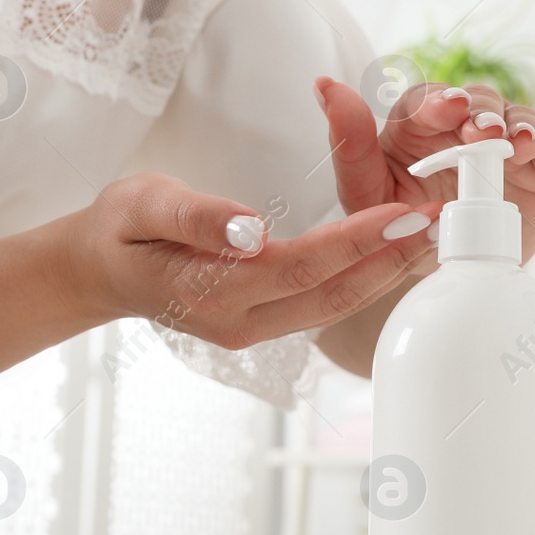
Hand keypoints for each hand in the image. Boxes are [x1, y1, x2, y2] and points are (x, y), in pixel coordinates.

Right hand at [62, 173, 440, 350]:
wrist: (95, 272)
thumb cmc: (118, 230)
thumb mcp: (140, 204)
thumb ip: (195, 215)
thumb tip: (252, 228)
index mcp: (213, 291)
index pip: (301, 266)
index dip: (356, 241)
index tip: (402, 212)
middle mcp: (240, 322)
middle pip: (331, 295)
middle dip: (388, 260)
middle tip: (440, 221)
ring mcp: (251, 329)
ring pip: (332, 306)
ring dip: (383, 273)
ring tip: (428, 235)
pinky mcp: (259, 323)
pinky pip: (320, 304)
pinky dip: (359, 279)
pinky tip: (389, 253)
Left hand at [313, 77, 534, 261]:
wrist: (436, 270)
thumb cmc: (394, 224)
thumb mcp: (364, 192)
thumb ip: (347, 143)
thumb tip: (323, 84)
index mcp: (421, 123)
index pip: (430, 100)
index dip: (438, 102)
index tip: (445, 110)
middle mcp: (467, 125)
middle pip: (480, 104)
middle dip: (482, 116)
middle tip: (483, 136)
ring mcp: (508, 146)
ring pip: (519, 120)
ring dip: (520, 128)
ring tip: (518, 145)